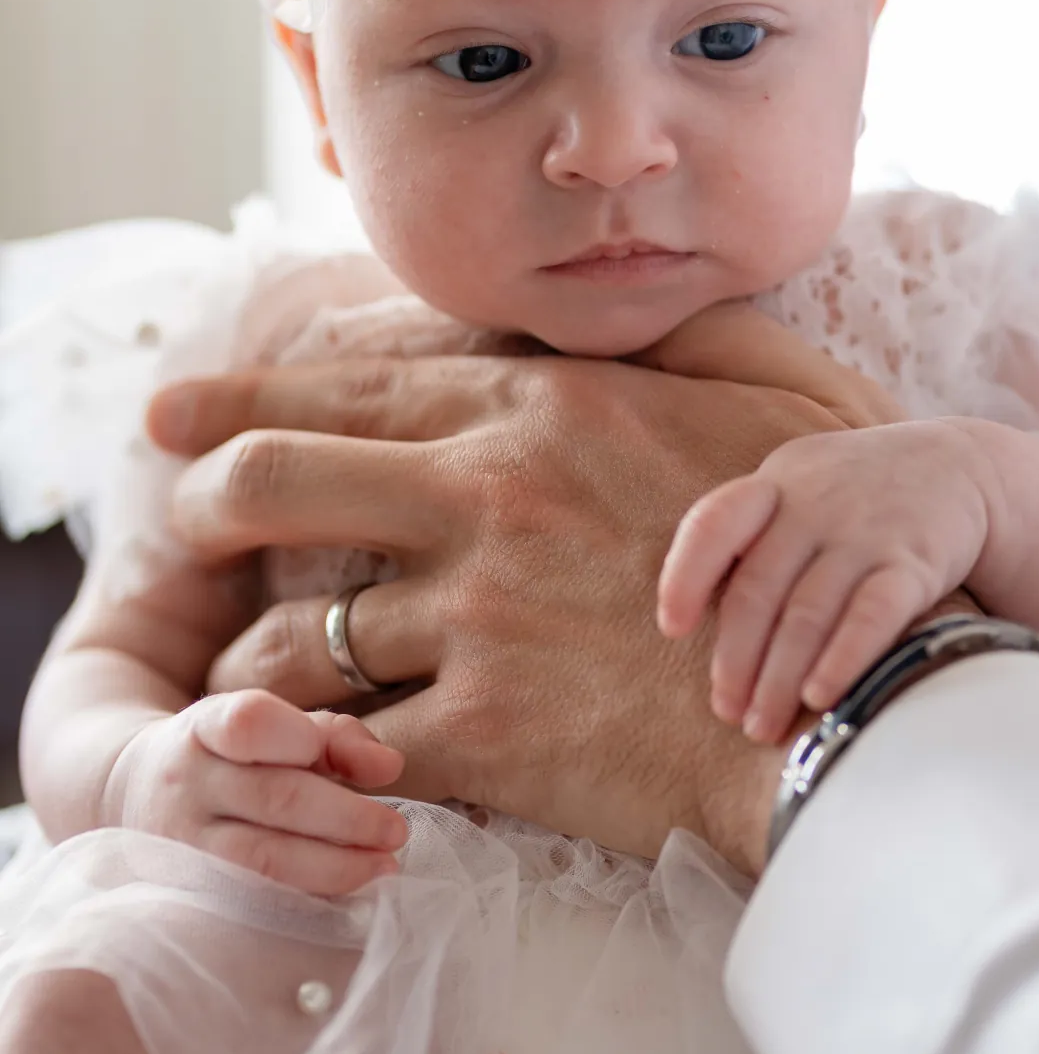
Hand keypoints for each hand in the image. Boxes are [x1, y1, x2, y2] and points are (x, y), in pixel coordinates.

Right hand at [106, 691, 407, 894]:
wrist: (132, 791)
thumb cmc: (229, 753)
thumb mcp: (273, 725)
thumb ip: (336, 737)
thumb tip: (389, 767)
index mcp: (207, 728)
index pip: (248, 723)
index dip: (299, 737)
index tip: (332, 752)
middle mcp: (189, 783)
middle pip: (274, 798)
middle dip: (347, 818)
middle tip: (398, 830)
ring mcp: (183, 842)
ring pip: (265, 859)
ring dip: (336, 867)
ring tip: (385, 865)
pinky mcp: (190, 889)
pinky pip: (257, 897)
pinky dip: (309, 896)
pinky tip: (349, 890)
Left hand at [147, 350, 835, 872]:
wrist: (848, 694)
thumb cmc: (819, 542)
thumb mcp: (765, 398)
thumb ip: (683, 337)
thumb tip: (640, 294)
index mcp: (541, 409)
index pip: (352, 385)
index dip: (244, 397)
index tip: (177, 415)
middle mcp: (488, 500)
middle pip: (278, 483)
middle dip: (206, 503)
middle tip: (183, 529)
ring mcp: (480, 619)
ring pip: (301, 637)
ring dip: (264, 661)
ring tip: (255, 678)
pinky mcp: (489, 733)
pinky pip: (357, 742)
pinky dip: (328, 754)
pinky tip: (326, 760)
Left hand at [659, 422, 992, 743]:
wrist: (963, 467)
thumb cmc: (858, 496)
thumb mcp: (799, 490)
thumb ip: (751, 539)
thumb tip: (686, 620)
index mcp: (775, 485)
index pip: (715, 522)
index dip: (686, 576)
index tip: (672, 628)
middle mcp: (815, 505)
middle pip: (759, 588)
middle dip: (737, 660)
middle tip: (729, 713)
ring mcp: (866, 531)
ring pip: (809, 611)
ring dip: (780, 676)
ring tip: (762, 725)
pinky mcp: (916, 561)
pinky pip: (873, 614)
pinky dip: (842, 658)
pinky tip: (821, 697)